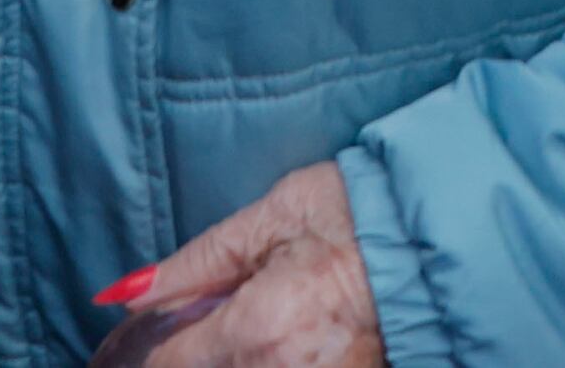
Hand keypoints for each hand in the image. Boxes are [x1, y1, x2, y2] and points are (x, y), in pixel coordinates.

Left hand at [88, 162, 380, 366]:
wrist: (437, 229)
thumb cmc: (355, 212)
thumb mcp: (269, 219)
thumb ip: (196, 264)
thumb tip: (127, 296)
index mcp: (258, 327)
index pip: (169, 363)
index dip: (162, 340)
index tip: (176, 320)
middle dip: (203, 348)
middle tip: (239, 307)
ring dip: (239, 354)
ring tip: (271, 317)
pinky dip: (273, 358)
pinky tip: (293, 335)